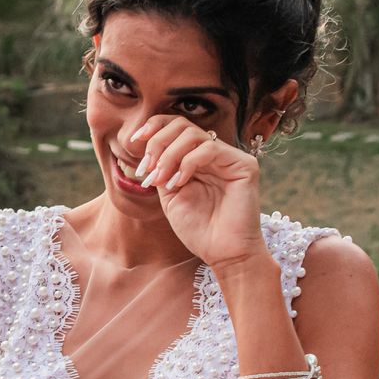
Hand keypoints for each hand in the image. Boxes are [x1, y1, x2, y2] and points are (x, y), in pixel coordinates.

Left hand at [132, 115, 267, 269]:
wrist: (223, 254)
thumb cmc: (199, 230)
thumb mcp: (170, 196)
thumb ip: (161, 170)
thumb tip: (146, 150)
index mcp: (197, 158)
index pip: (176, 126)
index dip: (154, 127)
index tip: (133, 142)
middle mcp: (214, 153)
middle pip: (182, 124)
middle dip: (157, 143)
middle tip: (148, 169)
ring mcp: (230, 158)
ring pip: (193, 134)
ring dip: (169, 155)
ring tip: (162, 180)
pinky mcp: (244, 165)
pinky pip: (210, 149)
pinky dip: (187, 163)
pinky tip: (179, 182)